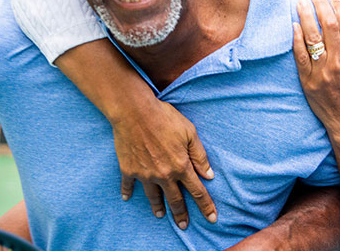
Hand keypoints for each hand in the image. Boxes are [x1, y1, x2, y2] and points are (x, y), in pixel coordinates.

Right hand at [110, 99, 217, 228]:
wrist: (134, 112)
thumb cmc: (165, 118)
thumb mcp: (190, 133)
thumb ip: (200, 156)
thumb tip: (209, 175)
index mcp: (181, 166)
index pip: (197, 192)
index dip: (206, 206)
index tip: (212, 218)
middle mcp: (163, 174)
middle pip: (175, 200)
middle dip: (181, 215)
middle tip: (183, 225)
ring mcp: (145, 174)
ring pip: (153, 197)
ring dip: (158, 208)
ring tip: (160, 215)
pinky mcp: (128, 169)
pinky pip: (128, 185)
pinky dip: (127, 192)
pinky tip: (127, 198)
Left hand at [292, 0, 339, 130]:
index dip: (338, 7)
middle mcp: (338, 61)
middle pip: (327, 25)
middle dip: (320, 5)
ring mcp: (321, 71)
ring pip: (311, 37)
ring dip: (305, 16)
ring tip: (300, 3)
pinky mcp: (308, 80)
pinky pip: (300, 56)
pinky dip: (296, 39)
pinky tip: (293, 25)